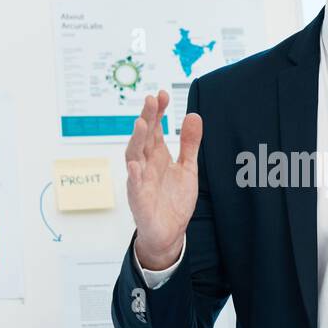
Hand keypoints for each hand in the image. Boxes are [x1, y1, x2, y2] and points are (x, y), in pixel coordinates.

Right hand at [125, 89, 202, 269]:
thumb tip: (193, 115)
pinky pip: (134, 187)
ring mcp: (140, 182)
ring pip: (134, 157)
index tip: (162, 94)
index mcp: (157, 156)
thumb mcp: (188, 168)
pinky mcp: (139, 201)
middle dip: (147, 118)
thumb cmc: (174, 200)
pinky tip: (135, 166)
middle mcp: (146, 165)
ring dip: (137, 141)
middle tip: (151, 100)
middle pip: (144, 138)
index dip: (158, 112)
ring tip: (142, 124)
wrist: (169, 233)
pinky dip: (133, 176)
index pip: (155, 129)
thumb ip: (190, 143)